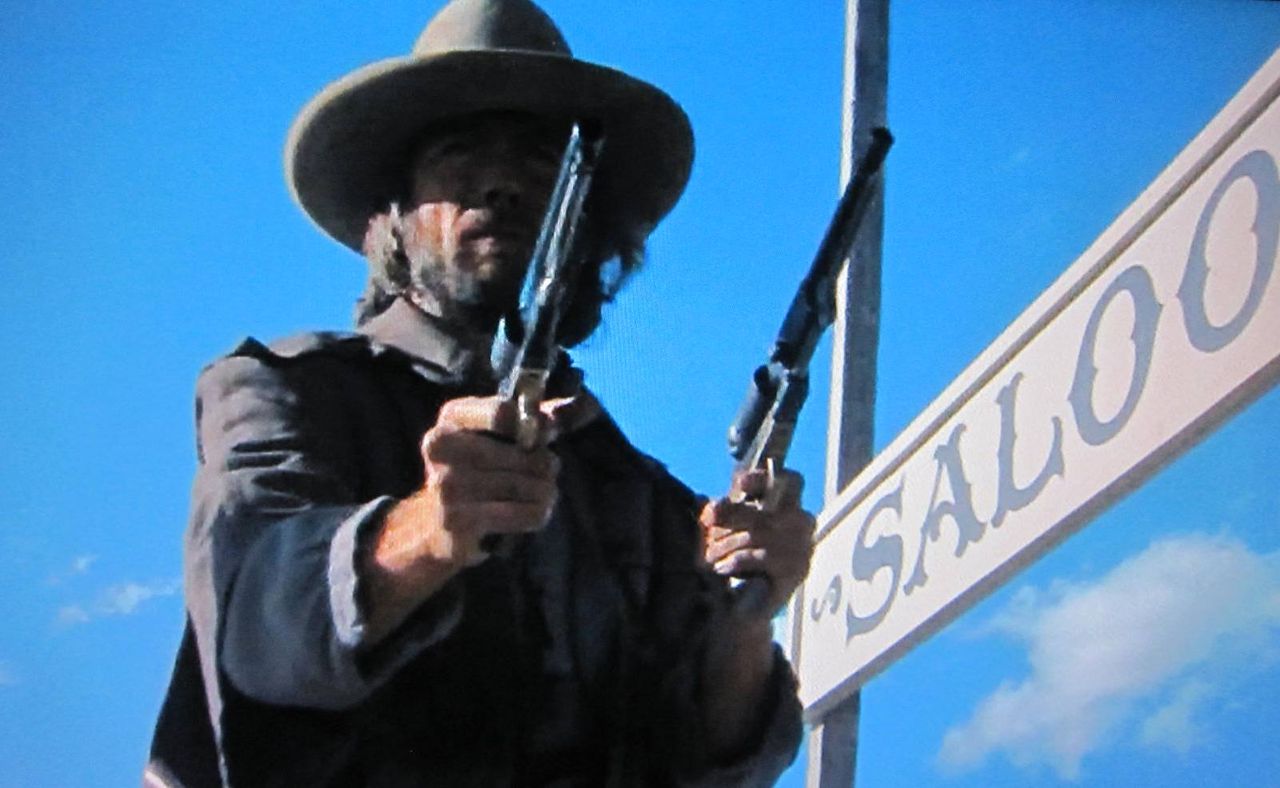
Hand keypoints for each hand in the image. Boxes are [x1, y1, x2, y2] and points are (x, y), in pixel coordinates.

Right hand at [375, 395, 560, 578]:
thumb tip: (587, 404)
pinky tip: (535, 511)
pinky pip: (524, 514)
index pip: (503, 412)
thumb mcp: (504, 434)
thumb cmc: (481, 469)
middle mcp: (441, 446)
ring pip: (525, 486)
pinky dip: (538, 512)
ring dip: (545, 490)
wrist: (436, 523)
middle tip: (549, 470)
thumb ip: (542, 417)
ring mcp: (445, 486)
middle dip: (545, 463)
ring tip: (543, 491)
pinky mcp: (458, 521)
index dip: (535, 425)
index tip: (544, 435)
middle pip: (521, 453)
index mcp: (452, 416)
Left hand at [700, 468, 815, 617]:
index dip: (767, 479)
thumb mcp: (722, 530)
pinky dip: (739, 560)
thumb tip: (712, 508)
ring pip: (763, 532)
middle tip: (709, 520)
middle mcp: (800, 522)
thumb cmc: (732, 559)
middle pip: (772, 505)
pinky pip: (766, 555)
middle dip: (735, 513)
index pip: (789, 480)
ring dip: (729, 543)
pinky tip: (724, 568)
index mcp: (786, 506)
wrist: (738, 607)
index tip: (740, 485)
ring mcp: (803, 546)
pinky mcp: (799, 569)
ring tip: (711, 557)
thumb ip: (720, 513)